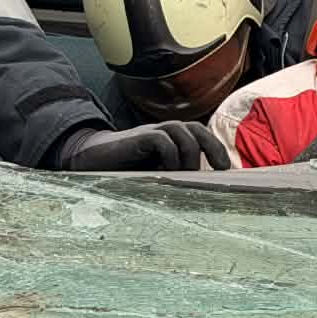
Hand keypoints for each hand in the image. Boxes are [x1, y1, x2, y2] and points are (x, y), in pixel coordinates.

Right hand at [55, 121, 230, 171]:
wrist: (90, 157)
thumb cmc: (127, 167)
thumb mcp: (156, 171)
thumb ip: (176, 173)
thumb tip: (201, 188)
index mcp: (173, 137)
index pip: (202, 134)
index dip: (216, 148)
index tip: (225, 169)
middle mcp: (165, 131)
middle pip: (197, 129)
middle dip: (212, 148)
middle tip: (219, 170)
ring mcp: (151, 132)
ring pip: (183, 133)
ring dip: (189, 155)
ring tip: (186, 174)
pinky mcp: (138, 138)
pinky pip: (162, 140)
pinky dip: (169, 154)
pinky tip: (165, 171)